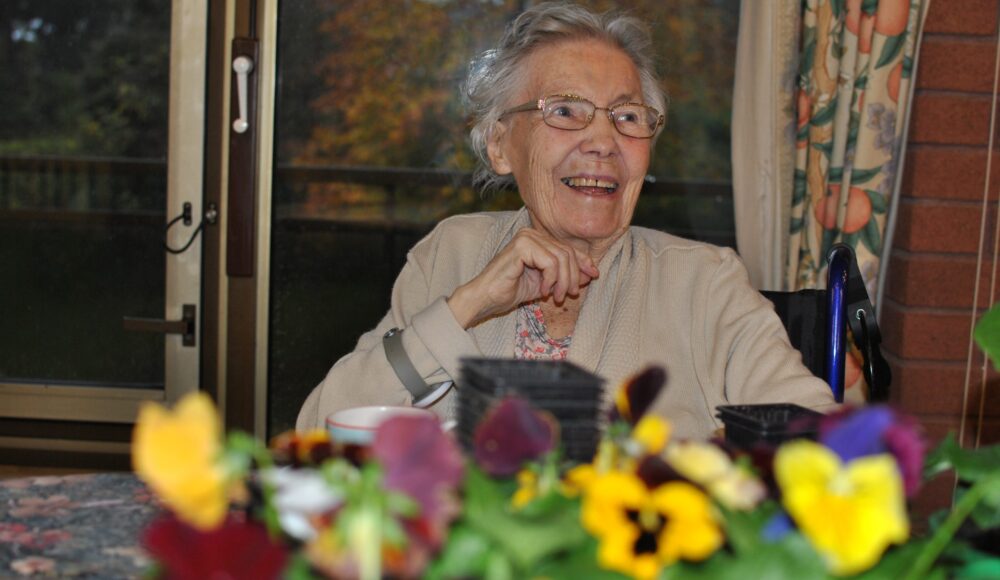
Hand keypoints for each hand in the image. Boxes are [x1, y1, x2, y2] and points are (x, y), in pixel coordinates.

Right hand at [447, 228, 599, 328]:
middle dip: (572, 276)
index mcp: (536, 239)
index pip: (568, 248)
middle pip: (567, 252)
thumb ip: (566, 276)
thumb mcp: (546, 284)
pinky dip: (551, 279)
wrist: (487, 298)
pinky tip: (542, 290)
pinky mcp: (521, 246)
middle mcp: (531, 233)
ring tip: (555, 296)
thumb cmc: (511, 290)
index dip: (584, 261)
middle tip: (568, 295)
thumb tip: (591, 273)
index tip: (594, 275)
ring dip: (562, 281)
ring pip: (561, 257)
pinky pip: (550, 262)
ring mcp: (526, 237)